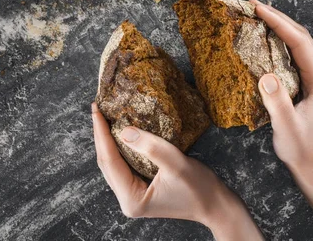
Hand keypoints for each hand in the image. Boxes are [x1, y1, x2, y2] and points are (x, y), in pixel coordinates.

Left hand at [91, 103, 263, 240]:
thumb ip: (151, 147)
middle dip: (101, 135)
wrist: (216, 205)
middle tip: (97, 109)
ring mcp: (132, 195)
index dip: (101, 134)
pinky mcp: (140, 188)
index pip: (109, 161)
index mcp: (131, 198)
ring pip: (113, 163)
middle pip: (107, 162)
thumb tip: (124, 131)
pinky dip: (120, 147)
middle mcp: (127, 199)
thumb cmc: (199, 188)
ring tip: (104, 116)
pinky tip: (120, 131)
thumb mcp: (176, 164)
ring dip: (108, 140)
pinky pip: (124, 164)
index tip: (96, 111)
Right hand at [249, 0, 312, 172]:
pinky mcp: (306, 82)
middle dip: (278, 18)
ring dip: (279, 26)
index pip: (298, 41)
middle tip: (254, 4)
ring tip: (258, 14)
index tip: (258, 9)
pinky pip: (292, 54)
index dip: (278, 22)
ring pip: (297, 42)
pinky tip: (265, 38)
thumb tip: (265, 76)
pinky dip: (278, 41)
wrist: (311, 162)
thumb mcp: (286, 125)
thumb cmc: (299, 146)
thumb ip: (277, 102)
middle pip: (300, 36)